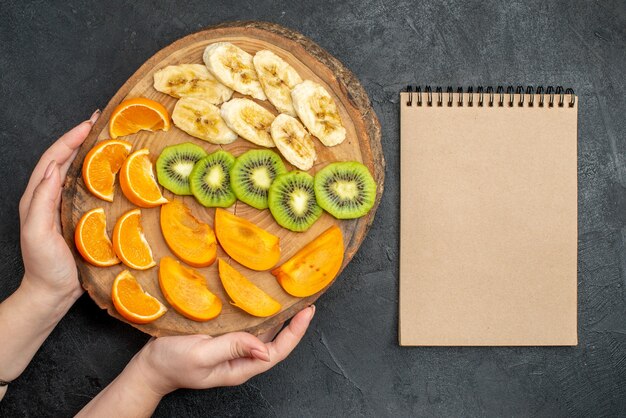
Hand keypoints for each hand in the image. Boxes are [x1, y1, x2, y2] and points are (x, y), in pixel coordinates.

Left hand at [19, 110, 99, 301]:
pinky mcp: (81, 216)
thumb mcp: (37, 232)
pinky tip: (115, 171)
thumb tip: (53, 169)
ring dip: (92, 152)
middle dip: (82, 137)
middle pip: (66, 159)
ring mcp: (67, 206)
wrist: (53, 293)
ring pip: (79, 171)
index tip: (89, 123)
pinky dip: (101, 174)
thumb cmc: (44, 265)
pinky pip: (91, 189)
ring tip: (111, 139)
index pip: (54, 158)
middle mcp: (52, 196)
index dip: (70, 138)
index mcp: (38, 196)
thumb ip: (42, 201)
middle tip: (103, 122)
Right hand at [135, 306, 314, 394]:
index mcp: (240, 367)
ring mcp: (232, 347)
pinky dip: (257, 309)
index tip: (308, 312)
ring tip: (289, 293)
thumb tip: (264, 349)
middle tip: (304, 296)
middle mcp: (241, 357)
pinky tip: (259, 294)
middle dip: (292, 320)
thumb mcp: (201, 355)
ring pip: (262, 330)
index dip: (295, 332)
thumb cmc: (171, 362)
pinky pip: (246, 323)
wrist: (149, 365)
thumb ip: (232, 348)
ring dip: (276, 313)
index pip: (277, 351)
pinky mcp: (223, 336)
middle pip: (275, 340)